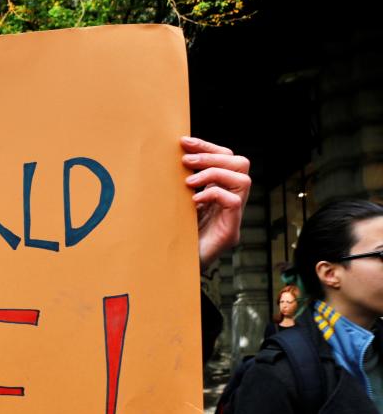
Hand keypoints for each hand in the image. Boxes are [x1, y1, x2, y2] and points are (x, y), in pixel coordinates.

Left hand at [181, 137, 250, 269]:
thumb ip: (180, 185)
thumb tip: (170, 157)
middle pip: (240, 163)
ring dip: (213, 173)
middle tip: (186, 160)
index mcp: (218, 192)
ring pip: (243, 178)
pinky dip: (214, 194)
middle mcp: (230, 201)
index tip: (184, 142)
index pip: (226, 159)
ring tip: (189, 181)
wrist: (173, 271)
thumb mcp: (175, 204)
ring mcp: (233, 216)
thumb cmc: (171, 237)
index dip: (207, 147)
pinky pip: (234, 201)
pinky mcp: (231, 231)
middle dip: (212, 156)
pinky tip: (194, 200)